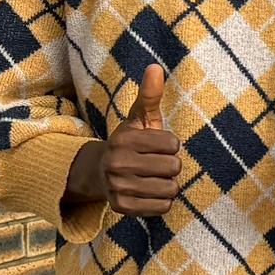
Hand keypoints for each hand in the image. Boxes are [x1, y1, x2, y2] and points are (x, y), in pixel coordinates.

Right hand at [73, 65, 180, 216]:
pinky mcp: (122, 208)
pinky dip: (162, 201)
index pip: (173, 145)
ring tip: (152, 178)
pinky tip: (149, 192)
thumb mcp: (139, 118)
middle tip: (155, 164)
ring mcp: (117, 187)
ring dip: (168, 184)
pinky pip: (163, 208)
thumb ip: (149, 95)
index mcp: (123, 139)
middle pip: (173, 168)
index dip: (171, 145)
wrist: (101, 173)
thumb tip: (155, 67)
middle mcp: (116, 163)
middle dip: (170, 166)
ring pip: (170, 189)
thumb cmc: (131, 142)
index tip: (157, 146)